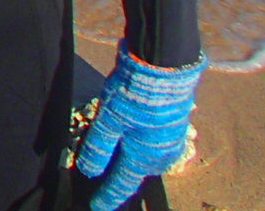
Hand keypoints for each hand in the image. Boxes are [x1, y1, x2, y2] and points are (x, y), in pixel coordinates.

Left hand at [75, 41, 203, 210]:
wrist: (163, 68)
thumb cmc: (133, 95)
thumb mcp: (108, 121)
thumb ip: (98, 148)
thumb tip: (88, 172)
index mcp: (143, 158)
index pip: (122, 184)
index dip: (107, 196)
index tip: (97, 207)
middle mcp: (160, 156)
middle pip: (135, 172)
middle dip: (120, 177)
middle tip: (104, 183)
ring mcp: (171, 142)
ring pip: (146, 158)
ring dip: (132, 160)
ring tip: (117, 161)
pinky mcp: (175, 127)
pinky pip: (156, 145)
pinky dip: (142, 147)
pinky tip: (134, 138)